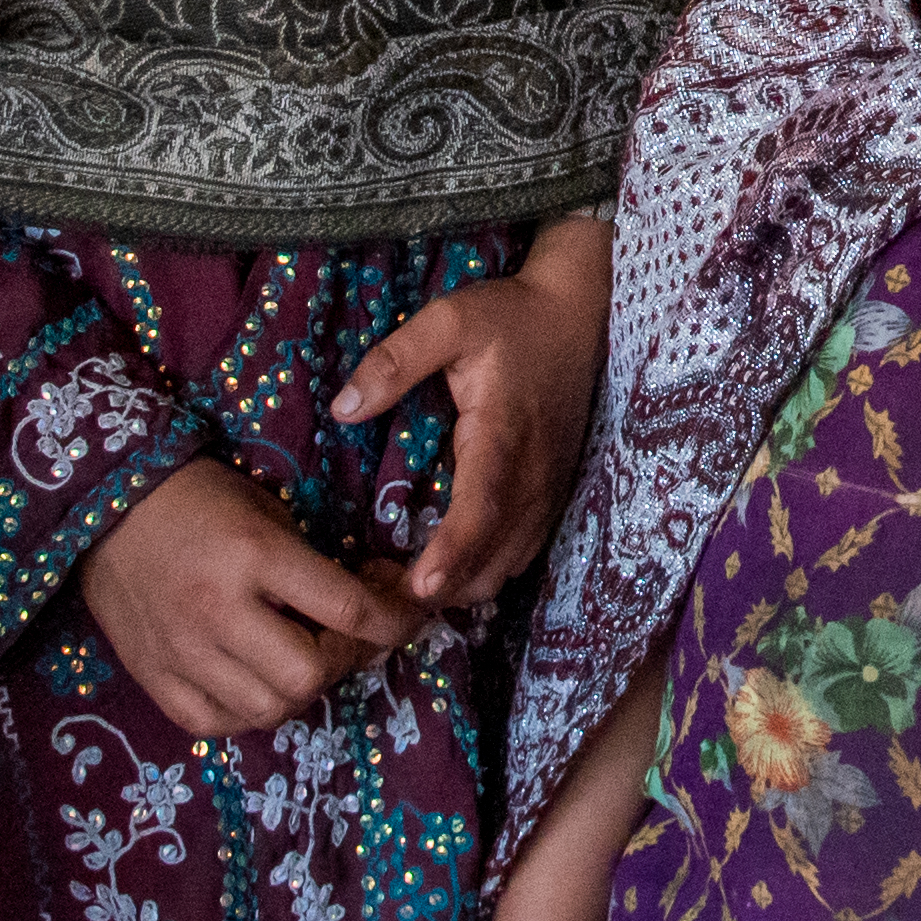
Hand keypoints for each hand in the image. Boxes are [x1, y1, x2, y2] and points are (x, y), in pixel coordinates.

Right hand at [74, 456, 403, 738]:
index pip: (348, 609)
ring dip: (302, 689)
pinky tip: (256, 682)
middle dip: (346, 658)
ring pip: (269, 709)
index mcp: (254, 556)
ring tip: (304, 659)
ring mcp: (183, 652)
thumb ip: (311, 568)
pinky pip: (217, 724)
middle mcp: (219, 611)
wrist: (106, 506)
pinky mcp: (155, 678)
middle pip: (310, 674)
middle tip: (349, 638)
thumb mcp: (267, 512)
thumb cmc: (200, 499)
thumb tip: (370, 613)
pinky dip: (248, 712)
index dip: (396, 620)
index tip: (410, 615)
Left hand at [339, 219, 609, 617]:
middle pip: (493, 557)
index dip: (453, 552)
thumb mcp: (448, 319)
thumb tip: (343, 408)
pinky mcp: (550, 498)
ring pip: (506, 566)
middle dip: (442, 590)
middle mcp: (533, 477)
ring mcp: (547, 493)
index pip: (482, 508)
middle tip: (378, 602)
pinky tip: (442, 576)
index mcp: (504, 436)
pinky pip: (518, 556)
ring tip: (399, 594)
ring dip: (460, 589)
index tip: (419, 587)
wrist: (577, 318)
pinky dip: (481, 576)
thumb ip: (396, 359)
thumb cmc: (510, 318)